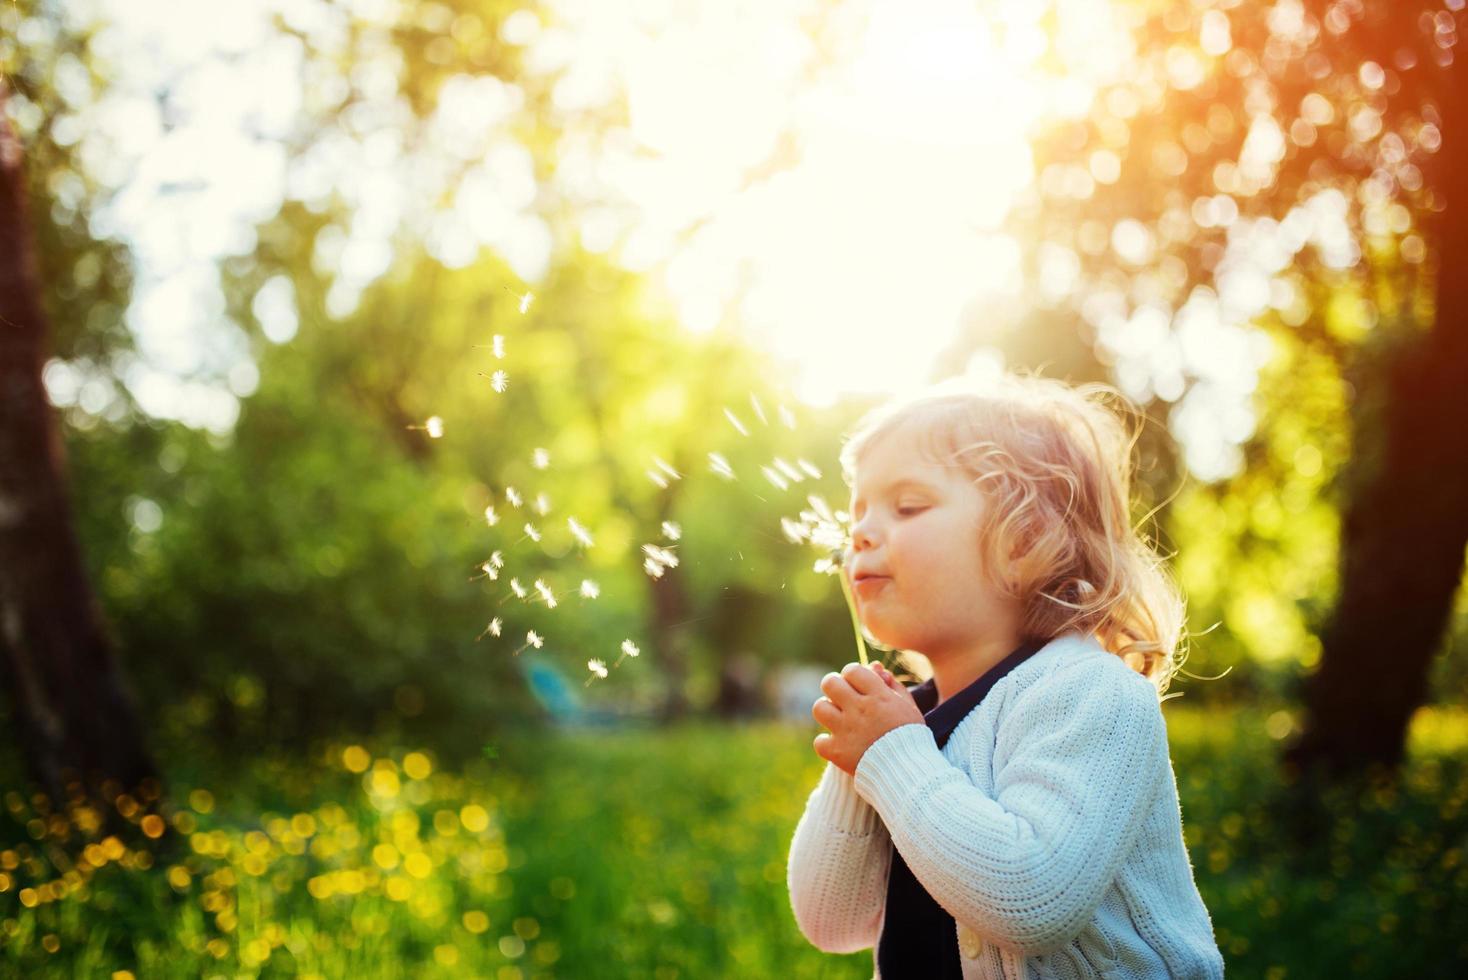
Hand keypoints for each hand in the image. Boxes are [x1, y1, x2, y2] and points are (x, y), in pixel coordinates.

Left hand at [811, 662, 925, 775]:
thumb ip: (891, 685)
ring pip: (819, 708)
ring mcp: (846, 731)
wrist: (910, 773)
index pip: (851, 670)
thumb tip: (875, 668)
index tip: (856, 684)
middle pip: (829, 683)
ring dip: (827, 711)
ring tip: (838, 718)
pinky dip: (826, 743)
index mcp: (878, 696)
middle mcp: (859, 710)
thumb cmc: (910, 736)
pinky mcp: (838, 752)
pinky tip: (838, 744)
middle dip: (834, 686)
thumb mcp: (907, 706)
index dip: (851, 674)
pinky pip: (819, 741)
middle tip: (841, 696)